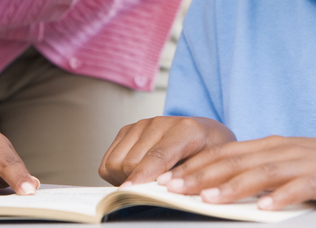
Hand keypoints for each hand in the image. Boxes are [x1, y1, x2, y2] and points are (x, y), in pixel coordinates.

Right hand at [98, 116, 235, 185]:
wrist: (205, 134)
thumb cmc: (207, 154)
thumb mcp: (208, 170)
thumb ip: (186, 179)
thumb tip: (162, 192)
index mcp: (186, 130)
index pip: (157, 156)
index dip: (141, 176)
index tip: (128, 190)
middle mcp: (160, 122)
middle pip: (131, 163)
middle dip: (137, 183)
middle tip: (153, 189)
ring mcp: (141, 124)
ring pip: (116, 163)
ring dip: (124, 178)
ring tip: (146, 180)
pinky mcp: (127, 130)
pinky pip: (108, 161)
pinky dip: (116, 173)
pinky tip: (135, 173)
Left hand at [157, 136, 315, 209]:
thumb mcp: (290, 164)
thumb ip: (259, 169)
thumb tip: (218, 182)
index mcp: (271, 146)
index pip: (225, 153)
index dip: (194, 165)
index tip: (166, 178)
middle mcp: (283, 150)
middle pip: (236, 161)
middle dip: (202, 174)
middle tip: (174, 188)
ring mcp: (305, 162)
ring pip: (263, 172)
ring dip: (233, 185)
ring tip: (209, 198)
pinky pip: (301, 187)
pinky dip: (281, 196)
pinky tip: (265, 208)